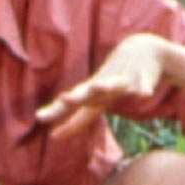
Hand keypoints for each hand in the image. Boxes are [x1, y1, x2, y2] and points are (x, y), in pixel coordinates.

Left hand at [36, 34, 169, 139]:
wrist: (145, 47)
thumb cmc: (116, 78)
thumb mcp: (97, 99)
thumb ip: (79, 119)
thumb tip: (54, 137)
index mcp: (93, 93)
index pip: (73, 105)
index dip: (59, 112)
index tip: (40, 118)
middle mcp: (105, 85)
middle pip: (88, 94)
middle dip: (76, 97)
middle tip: (63, 98)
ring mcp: (124, 80)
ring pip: (114, 85)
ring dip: (106, 86)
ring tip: (97, 87)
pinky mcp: (144, 78)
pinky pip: (144, 85)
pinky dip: (143, 89)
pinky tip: (144, 94)